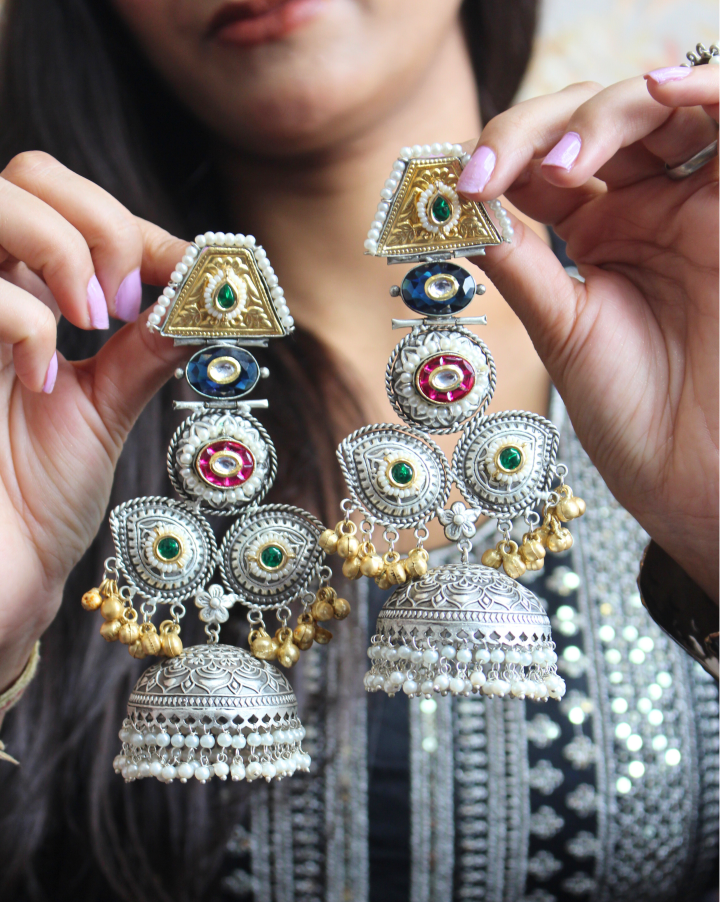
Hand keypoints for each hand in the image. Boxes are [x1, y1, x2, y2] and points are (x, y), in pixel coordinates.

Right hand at [0, 152, 186, 686]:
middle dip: (101, 222)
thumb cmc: (33, 499)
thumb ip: (146, 346)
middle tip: (131, 301)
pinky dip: (21, 319)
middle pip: (28, 172)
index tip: (205, 274)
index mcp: (24, 294)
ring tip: (94, 319)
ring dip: (62, 244)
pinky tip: (42, 377)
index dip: (145, 229)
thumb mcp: (104, 410)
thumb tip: (214, 292)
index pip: (75, 206)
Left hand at [458, 63, 718, 600]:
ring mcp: (694, 202)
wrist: (689, 470)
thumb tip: (455, 204)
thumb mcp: (559, 324)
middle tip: (492, 173)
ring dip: (604, 113)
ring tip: (558, 159)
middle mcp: (645, 207)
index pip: (544, 157)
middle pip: (591, 119)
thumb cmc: (632, 413)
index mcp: (597, 232)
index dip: (500, 154)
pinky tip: (656, 96)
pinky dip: (703, 90)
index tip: (458, 186)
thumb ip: (517, 258)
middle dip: (536, 131)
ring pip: (654, 109)